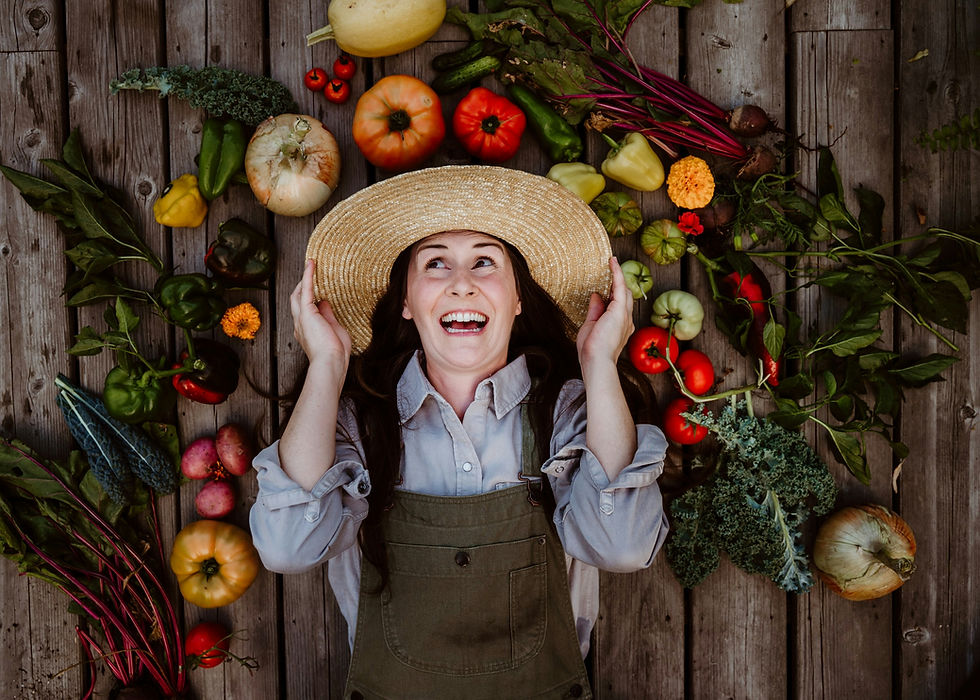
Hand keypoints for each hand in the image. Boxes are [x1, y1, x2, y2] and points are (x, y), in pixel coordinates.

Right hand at [290, 259, 351, 373]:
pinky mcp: (307, 313)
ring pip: (297, 294)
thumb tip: (325, 302)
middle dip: (302, 288)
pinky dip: (308, 276)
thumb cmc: (335, 353)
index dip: (310, 301)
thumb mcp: (334, 330)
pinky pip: (306, 289)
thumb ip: (328, 316)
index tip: (318, 293)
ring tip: (311, 266)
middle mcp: (300, 325)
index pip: (306, 312)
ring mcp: (301, 318)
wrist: (331, 362)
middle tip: (311, 275)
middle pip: (296, 301)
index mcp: (306, 331)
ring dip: (304, 280)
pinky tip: (312, 264)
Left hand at [576, 256, 634, 367]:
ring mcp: (625, 315)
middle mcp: (626, 320)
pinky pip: (620, 287)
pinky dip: (617, 274)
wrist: (596, 361)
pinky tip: (613, 263)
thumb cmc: (592, 350)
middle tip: (611, 268)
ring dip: (619, 276)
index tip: (609, 282)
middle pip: (625, 297)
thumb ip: (595, 310)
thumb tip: (596, 295)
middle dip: (619, 283)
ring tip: (612, 262)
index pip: (619, 305)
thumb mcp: (590, 326)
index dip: (615, 293)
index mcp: (620, 326)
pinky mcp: (620, 310)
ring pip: (625, 291)